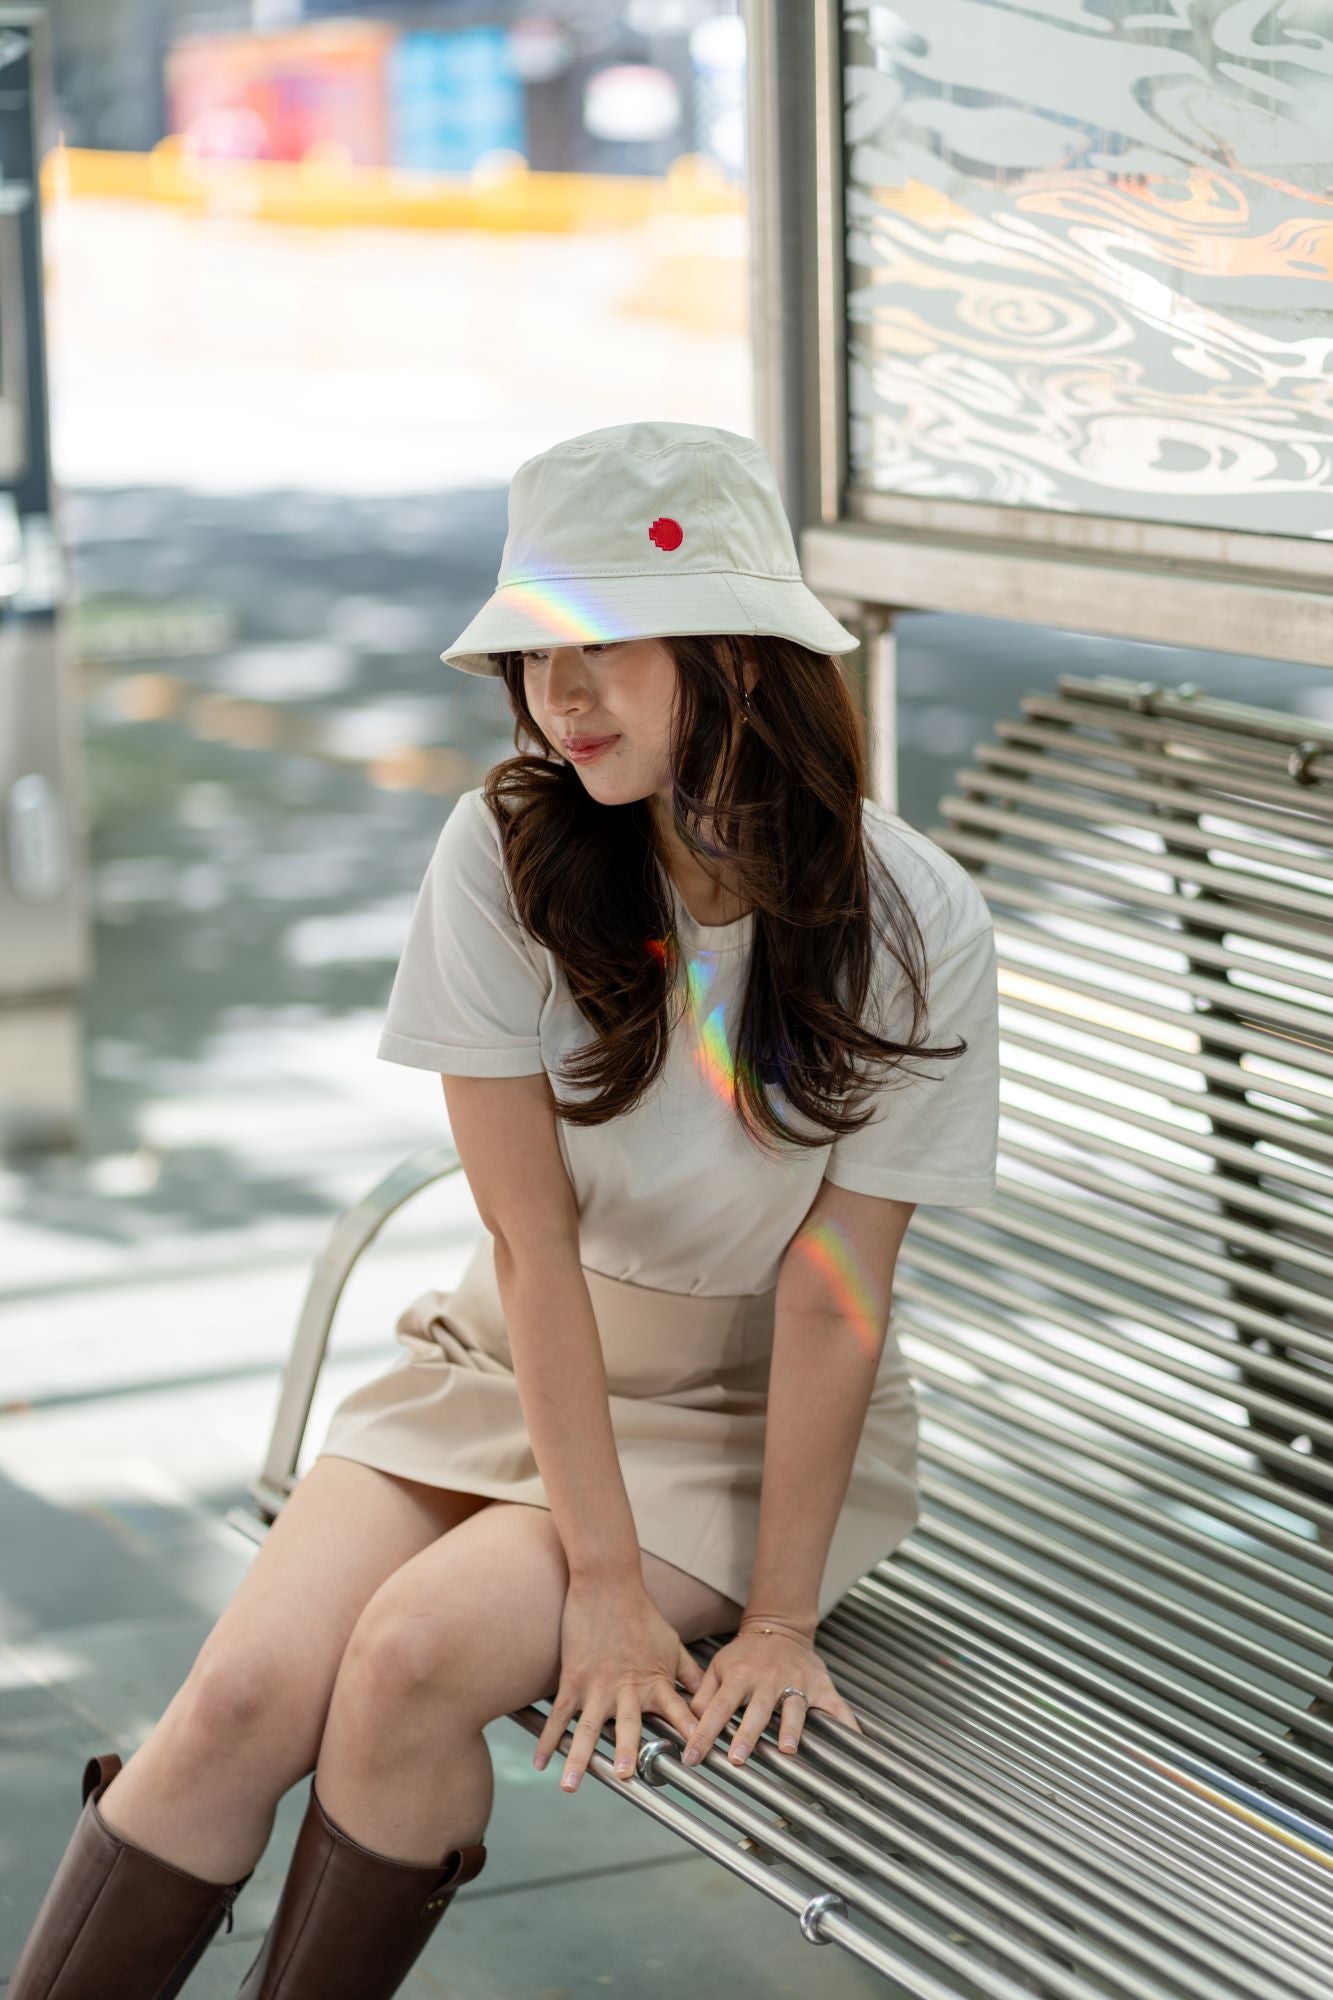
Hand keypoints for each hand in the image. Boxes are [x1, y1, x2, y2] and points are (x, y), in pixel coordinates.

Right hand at [533, 1576, 703, 1792]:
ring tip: (570, 1785)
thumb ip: (690, 1675)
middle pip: (628, 1726)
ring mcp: (596, 1685)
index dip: (690, 1734)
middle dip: (628, 1751)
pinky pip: (559, 1715)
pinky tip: (539, 1762)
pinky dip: (548, 1739)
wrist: (608, 1584)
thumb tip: (710, 1699)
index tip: (698, 1759)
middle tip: (626, 1776)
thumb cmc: (644, 1615)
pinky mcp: (573, 1679)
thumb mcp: (673, 1645)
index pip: (679, 1713)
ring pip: (586, 1728)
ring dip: (578, 1758)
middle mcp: (626, 1688)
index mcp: (656, 1682)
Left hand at [681, 1614, 862, 1766]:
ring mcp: (797, 1683)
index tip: (692, 1758)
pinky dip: (847, 1724)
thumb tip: (685, 1724)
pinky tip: (855, 1741)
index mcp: (739, 1676)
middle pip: (756, 1711)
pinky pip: (836, 1707)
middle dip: (746, 1735)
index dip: (703, 1734)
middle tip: (737, 1759)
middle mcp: (768, 1680)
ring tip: (788, 1749)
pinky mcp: (820, 1686)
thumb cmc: (745, 1655)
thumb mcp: (718, 1667)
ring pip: (794, 1708)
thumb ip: (703, 1695)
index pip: (717, 1708)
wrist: (780, 1628)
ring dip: (791, 1728)